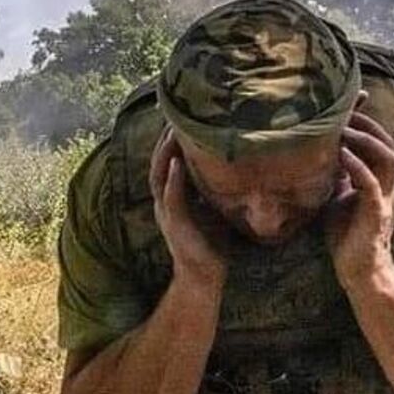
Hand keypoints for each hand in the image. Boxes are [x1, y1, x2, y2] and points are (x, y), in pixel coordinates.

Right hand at [149, 126, 225, 286]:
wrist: (204, 278)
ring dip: (164, 153)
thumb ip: (214, 189)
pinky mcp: (175, 225)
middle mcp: (164, 202)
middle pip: (158, 163)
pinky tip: (176, 163)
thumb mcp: (213, 209)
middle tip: (172, 115)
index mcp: (172, 198)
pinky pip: (171, 198)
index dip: (170, 141)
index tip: (178, 118)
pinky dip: (173, 180)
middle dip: (164, 140)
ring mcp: (167, 213)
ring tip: (171, 132)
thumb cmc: (212, 244)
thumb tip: (234, 166)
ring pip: (159, 176)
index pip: (166, 162)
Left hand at [325, 107, 393, 287]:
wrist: (359, 270)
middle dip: (368, 125)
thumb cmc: (347, 234)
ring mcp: (383, 198)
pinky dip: (358, 167)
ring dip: (366, 141)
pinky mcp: (376, 214)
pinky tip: (342, 155)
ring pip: (386, 159)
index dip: (368, 120)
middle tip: (346, 111)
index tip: (355, 98)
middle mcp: (385, 185)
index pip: (378, 142)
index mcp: (377, 179)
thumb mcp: (337, 197)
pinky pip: (372, 185)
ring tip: (345, 129)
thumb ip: (335, 176)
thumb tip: (319, 153)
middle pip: (387, 144)